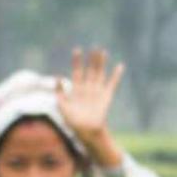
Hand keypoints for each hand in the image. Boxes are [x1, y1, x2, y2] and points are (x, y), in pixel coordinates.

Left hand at [57, 47, 125, 167]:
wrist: (85, 130)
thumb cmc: (72, 120)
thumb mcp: (62, 105)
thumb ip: (59, 92)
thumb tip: (57, 78)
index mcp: (76, 89)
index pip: (77, 72)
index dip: (77, 62)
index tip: (77, 50)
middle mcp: (87, 88)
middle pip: (90, 70)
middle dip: (92, 59)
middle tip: (95, 46)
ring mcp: (97, 91)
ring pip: (100, 74)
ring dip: (102, 63)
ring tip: (103, 52)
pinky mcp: (107, 96)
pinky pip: (112, 84)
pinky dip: (116, 75)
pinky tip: (119, 66)